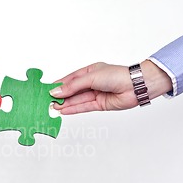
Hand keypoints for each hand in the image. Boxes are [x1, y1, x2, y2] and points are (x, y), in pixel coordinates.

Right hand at [50, 60, 172, 114]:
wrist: (136, 86)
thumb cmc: (117, 75)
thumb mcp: (91, 77)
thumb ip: (73, 86)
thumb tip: (57, 91)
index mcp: (89, 71)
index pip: (70, 79)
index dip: (58, 85)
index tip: (46, 90)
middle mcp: (92, 83)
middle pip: (72, 91)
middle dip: (60, 96)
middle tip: (46, 101)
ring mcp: (95, 94)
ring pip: (76, 100)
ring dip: (64, 104)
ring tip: (52, 107)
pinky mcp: (99, 104)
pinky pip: (83, 107)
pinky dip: (73, 109)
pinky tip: (63, 111)